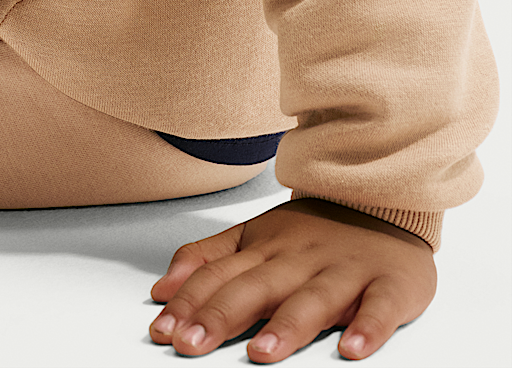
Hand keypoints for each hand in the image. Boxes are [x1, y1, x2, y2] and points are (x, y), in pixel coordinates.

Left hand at [149, 199, 435, 359]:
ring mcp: (344, 271)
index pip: (218, 275)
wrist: (381, 198)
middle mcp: (299, 259)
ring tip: (262, 352)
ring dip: (287, 326)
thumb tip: (161, 290)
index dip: (188, 301)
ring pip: (313, 300)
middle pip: (256, 288)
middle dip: (221, 315)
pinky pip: (380, 309)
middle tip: (191, 343)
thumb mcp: (253, 236)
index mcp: (264, 248)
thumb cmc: (313, 232)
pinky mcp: (389, 285)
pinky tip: (353, 349)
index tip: (163, 329)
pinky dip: (369, 328)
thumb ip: (206, 259)